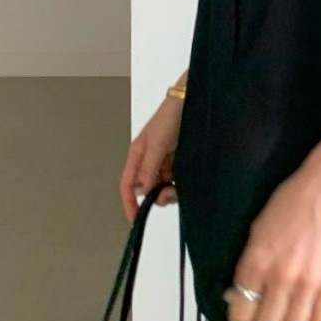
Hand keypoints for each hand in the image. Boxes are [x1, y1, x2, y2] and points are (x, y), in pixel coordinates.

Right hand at [118, 94, 184, 222]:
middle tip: (170, 193)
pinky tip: (185, 179)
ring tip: (179, 186)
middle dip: (156, 196)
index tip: (136, 219)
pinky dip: (179, 184)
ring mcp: (164, 161)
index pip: (128, 186)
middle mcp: (149, 161)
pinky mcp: (178, 160)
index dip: (129, 203)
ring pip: (162, 186)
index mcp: (137, 156)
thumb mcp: (157, 143)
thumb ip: (149, 168)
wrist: (192, 101)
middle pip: (147, 189)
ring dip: (170, 191)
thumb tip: (145, 192)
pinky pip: (175, 179)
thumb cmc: (170, 117)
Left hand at [223, 161, 320, 320]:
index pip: (240, 313)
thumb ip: (247, 264)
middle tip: (267, 309)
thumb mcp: (256, 230)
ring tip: (289, 309)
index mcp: (256, 263)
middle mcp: (279, 279)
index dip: (239, 319)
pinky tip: (309, 308)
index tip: (243, 313)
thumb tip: (237, 294)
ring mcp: (308, 284)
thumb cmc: (289, 203)